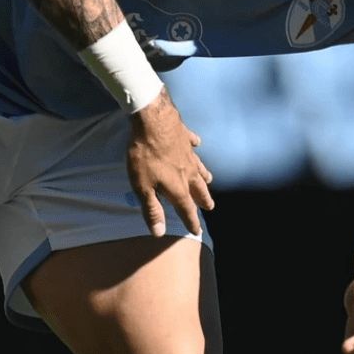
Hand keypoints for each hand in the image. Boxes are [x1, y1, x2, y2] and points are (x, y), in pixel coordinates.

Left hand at [124, 88, 212, 237]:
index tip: (197, 232)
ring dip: (204, 176)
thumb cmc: (145, 156)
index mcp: (178, 187)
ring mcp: (188, 153)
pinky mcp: (185, 136)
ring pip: (200, 168)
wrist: (153, 121)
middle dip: (204, 200)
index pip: (187, 210)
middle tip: (210, 207)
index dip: (192, 222)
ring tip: (209, 181)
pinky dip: (195, 145)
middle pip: (199, 190)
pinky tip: (196, 144)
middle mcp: (188, 172)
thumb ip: (152, 209)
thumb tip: (159, 233)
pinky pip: (193, 143)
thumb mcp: (143, 187)